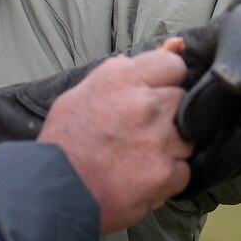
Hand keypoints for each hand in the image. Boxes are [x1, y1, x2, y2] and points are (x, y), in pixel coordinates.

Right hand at [39, 46, 192, 233]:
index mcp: (124, 79)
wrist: (53, 191)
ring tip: (140, 158)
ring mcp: (159, 140)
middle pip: (183, 101)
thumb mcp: (83, 93)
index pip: (174, 66)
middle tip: (143, 131)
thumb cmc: (65, 142)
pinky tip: (143, 178)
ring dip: (171, 148)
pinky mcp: (166, 173)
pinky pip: (184, 171)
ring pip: (187, 138)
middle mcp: (146, 105)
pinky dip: (168, 178)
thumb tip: (166, 49)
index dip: (166, 82)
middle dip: (169, 116)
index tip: (156, 95)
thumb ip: (121, 72)